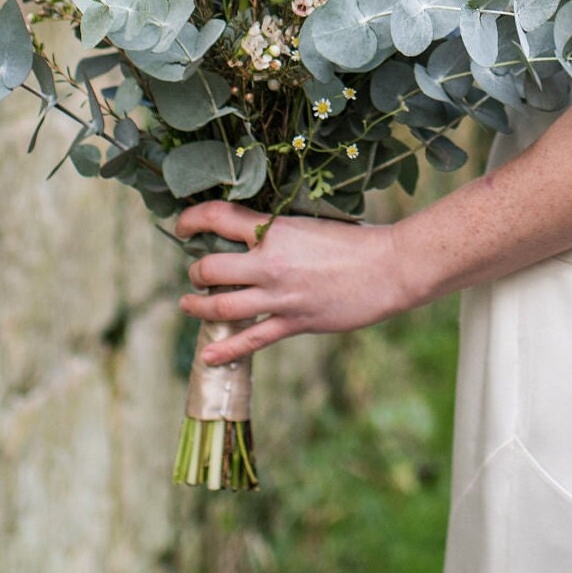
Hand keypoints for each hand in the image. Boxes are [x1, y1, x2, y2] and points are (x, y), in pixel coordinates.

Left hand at [173, 201, 419, 364]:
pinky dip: (225, 350)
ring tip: (189, 304)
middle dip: (196, 271)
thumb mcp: (311, 224)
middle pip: (210, 267)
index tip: (182, 227)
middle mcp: (270, 261)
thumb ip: (279, 231)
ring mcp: (280, 295)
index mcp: (275, 229)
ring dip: (198, 306)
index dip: (191, 220)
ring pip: (221, 305)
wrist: (389, 268)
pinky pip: (250, 339)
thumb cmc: (356, 240)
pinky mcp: (293, 322)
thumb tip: (251, 234)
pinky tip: (208, 355)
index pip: (218, 217)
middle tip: (196, 272)